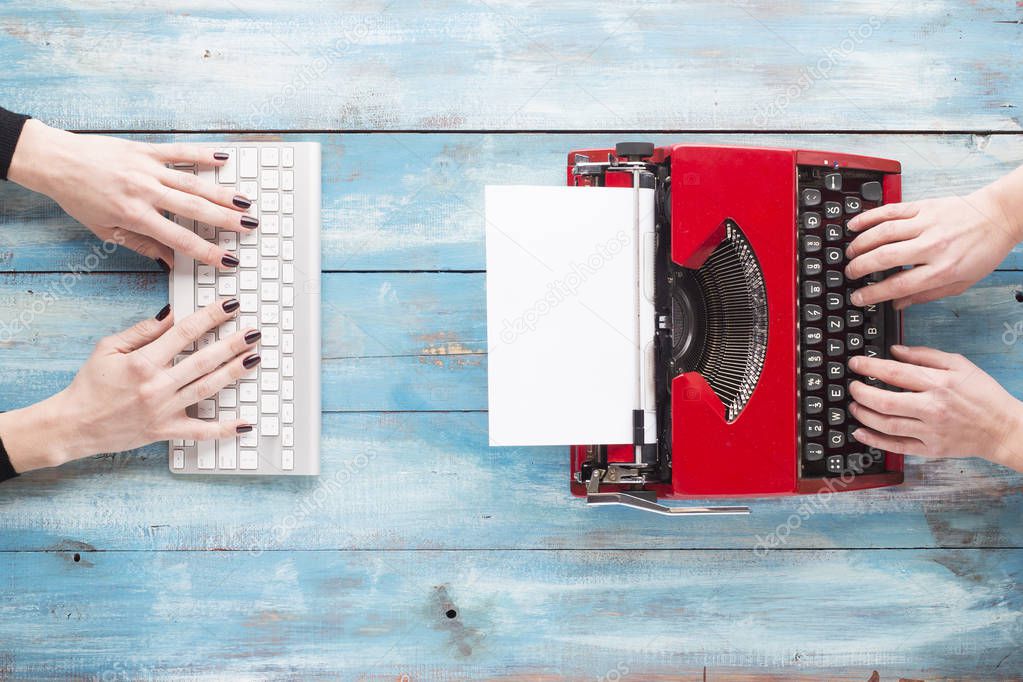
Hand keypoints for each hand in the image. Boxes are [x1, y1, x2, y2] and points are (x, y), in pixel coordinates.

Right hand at [0, 300, 260, 472]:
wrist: (73, 425)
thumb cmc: (89, 385)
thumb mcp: (108, 348)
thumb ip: (142, 332)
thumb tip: (172, 315)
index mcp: (143, 362)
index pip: (184, 333)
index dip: (210, 317)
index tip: (230, 306)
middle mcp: (157, 386)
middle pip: (203, 360)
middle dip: (232, 344)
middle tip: (254, 331)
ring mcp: (164, 410)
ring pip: (208, 388)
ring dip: (234, 373)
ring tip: (255, 359)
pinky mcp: (166, 431)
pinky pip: (200, 431)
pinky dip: (224, 429)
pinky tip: (246, 423)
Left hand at [7, 119, 256, 268]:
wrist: (54, 161)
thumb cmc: (78, 198)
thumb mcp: (105, 230)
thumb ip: (142, 245)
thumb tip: (170, 261)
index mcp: (134, 215)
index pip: (179, 238)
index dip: (206, 251)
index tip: (227, 261)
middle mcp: (144, 191)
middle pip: (194, 208)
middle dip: (225, 220)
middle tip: (249, 227)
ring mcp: (146, 168)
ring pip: (193, 182)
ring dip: (222, 193)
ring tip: (245, 202)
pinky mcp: (144, 149)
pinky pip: (178, 152)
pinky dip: (201, 154)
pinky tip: (222, 158)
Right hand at [845, 185, 1022, 309]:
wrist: (999, 216)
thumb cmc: (982, 250)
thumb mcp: (961, 283)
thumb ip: (926, 295)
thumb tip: (897, 304)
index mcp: (942, 269)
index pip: (898, 285)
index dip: (872, 293)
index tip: (858, 297)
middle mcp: (932, 246)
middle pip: (884, 258)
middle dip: (859, 268)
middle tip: (849, 273)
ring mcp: (926, 223)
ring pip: (882, 233)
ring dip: (860, 244)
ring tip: (849, 253)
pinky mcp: (923, 206)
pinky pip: (889, 211)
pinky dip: (868, 217)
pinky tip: (854, 226)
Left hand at [847, 345, 1022, 470]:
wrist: (1003, 429)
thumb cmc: (983, 395)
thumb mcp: (959, 365)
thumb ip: (925, 356)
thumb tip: (894, 351)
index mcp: (938, 384)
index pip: (895, 373)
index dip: (869, 367)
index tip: (855, 364)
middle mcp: (932, 408)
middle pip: (885, 402)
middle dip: (861, 393)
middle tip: (852, 386)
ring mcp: (930, 431)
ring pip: (887, 425)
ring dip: (863, 415)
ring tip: (854, 406)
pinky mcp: (930, 449)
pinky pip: (896, 446)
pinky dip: (874, 440)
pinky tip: (860, 432)